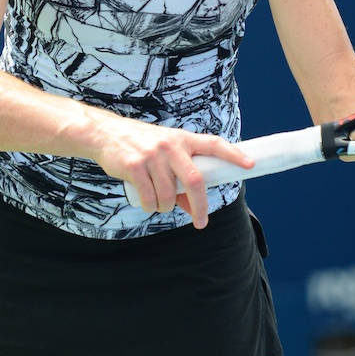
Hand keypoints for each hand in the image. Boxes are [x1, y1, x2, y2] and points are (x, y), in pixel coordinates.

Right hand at [93, 115, 253, 228]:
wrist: (104, 134)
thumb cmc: (141, 147)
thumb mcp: (165, 157)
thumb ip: (181, 180)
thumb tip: (195, 211)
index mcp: (183, 139)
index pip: (214, 144)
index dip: (233, 154)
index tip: (250, 164)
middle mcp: (171, 145)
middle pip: (195, 180)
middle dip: (201, 205)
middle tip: (202, 221)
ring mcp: (153, 155)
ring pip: (170, 195)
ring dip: (167, 207)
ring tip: (160, 203)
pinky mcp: (135, 166)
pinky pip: (150, 198)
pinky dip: (151, 207)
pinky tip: (148, 202)